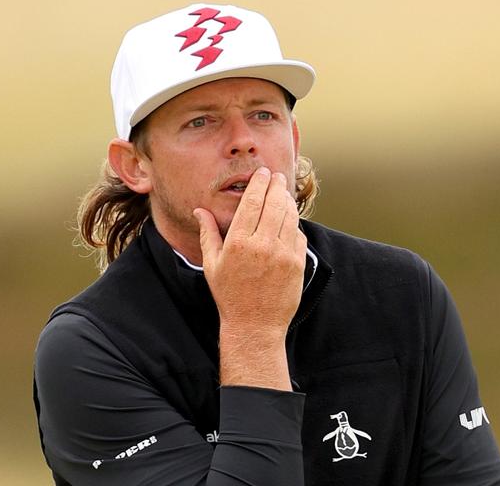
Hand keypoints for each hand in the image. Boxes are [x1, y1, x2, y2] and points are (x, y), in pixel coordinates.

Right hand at [193, 167, 306, 389]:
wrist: (255, 325)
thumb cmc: (230, 295)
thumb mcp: (212, 265)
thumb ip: (208, 234)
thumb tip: (200, 210)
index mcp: (239, 243)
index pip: (253, 202)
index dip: (259, 183)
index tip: (262, 173)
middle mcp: (263, 245)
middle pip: (274, 203)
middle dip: (277, 185)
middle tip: (277, 176)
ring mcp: (283, 254)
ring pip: (290, 216)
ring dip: (288, 201)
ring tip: (284, 193)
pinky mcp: (298, 264)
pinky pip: (299, 235)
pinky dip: (295, 224)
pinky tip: (290, 219)